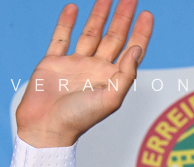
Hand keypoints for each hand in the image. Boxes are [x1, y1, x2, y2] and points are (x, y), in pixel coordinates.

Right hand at [15, 0, 152, 147]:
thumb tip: (137, 49)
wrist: (46, 127)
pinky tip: (73, 8)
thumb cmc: (79, 119)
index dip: (140, 33)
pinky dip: (66, 22)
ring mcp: (75, 64)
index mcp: (111, 79)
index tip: (147, 14)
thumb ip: (126, 74)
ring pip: (90, 33)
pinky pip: (61, 37)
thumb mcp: (110, 99)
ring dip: (99, 15)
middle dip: (123, 17)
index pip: (131, 51)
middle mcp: (95, 69)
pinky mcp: (53, 62)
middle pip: (114, 37)